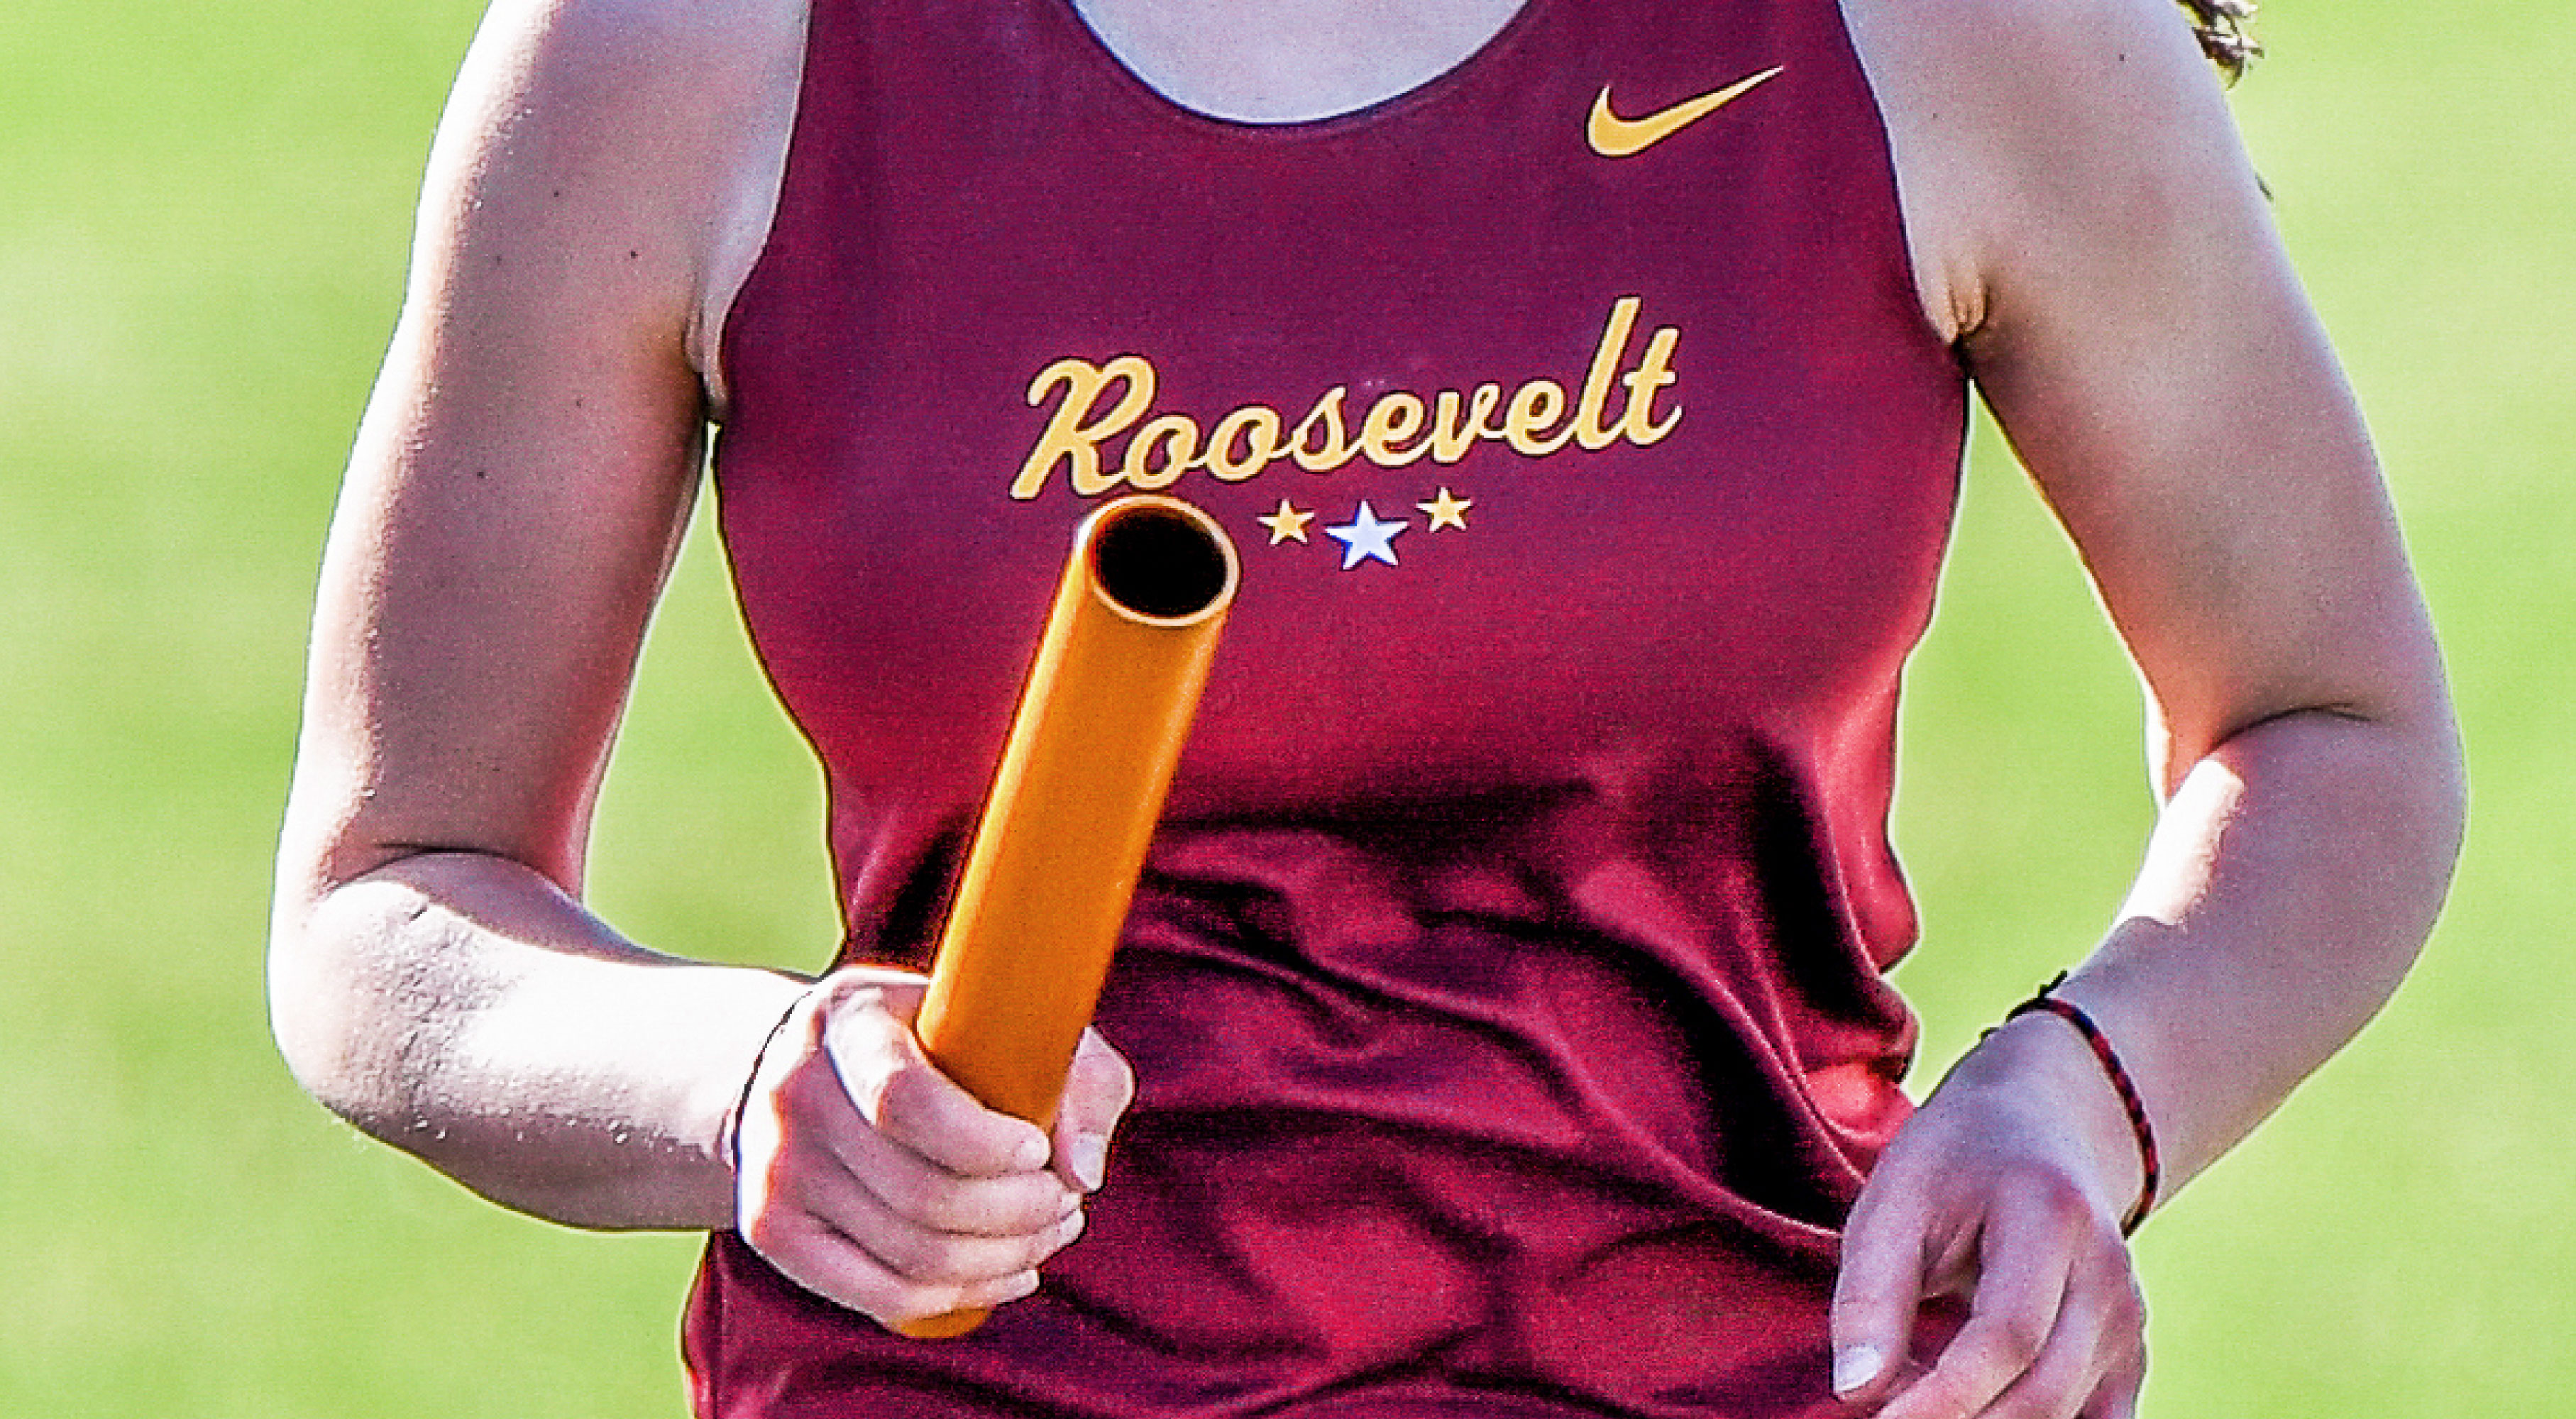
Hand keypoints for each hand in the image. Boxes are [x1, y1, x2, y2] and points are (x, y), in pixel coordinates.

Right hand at [728, 968, 1136, 1329]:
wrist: (813, 1064)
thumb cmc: (946, 1040)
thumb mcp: (1016, 1024)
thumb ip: (1076, 1079)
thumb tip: (1082, 1171)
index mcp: (850, 1019)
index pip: (905, 1100)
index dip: (984, 1143)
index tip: (1037, 1148)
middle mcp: (797, 1092)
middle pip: (920, 1193)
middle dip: (1019, 1212)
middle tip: (1064, 1200)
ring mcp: (776, 1167)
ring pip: (911, 1253)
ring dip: (1005, 1256)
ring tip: (1049, 1230)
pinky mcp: (772, 1229)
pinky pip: (880, 1293)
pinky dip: (961, 1296)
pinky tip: (1009, 1272)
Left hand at [1828, 1017, 2149, 1417]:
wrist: (2038, 1129)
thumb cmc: (1951, 1165)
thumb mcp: (1894, 1202)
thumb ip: (1871, 1295)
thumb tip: (1856, 1390)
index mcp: (2052, 1218)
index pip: (2007, 1335)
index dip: (1944, 1395)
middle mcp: (2109, 1274)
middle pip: (2043, 1389)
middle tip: (1887, 1415)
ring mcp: (2128, 1318)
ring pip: (2066, 1415)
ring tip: (1916, 1398)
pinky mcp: (2129, 1353)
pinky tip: (1975, 1408)